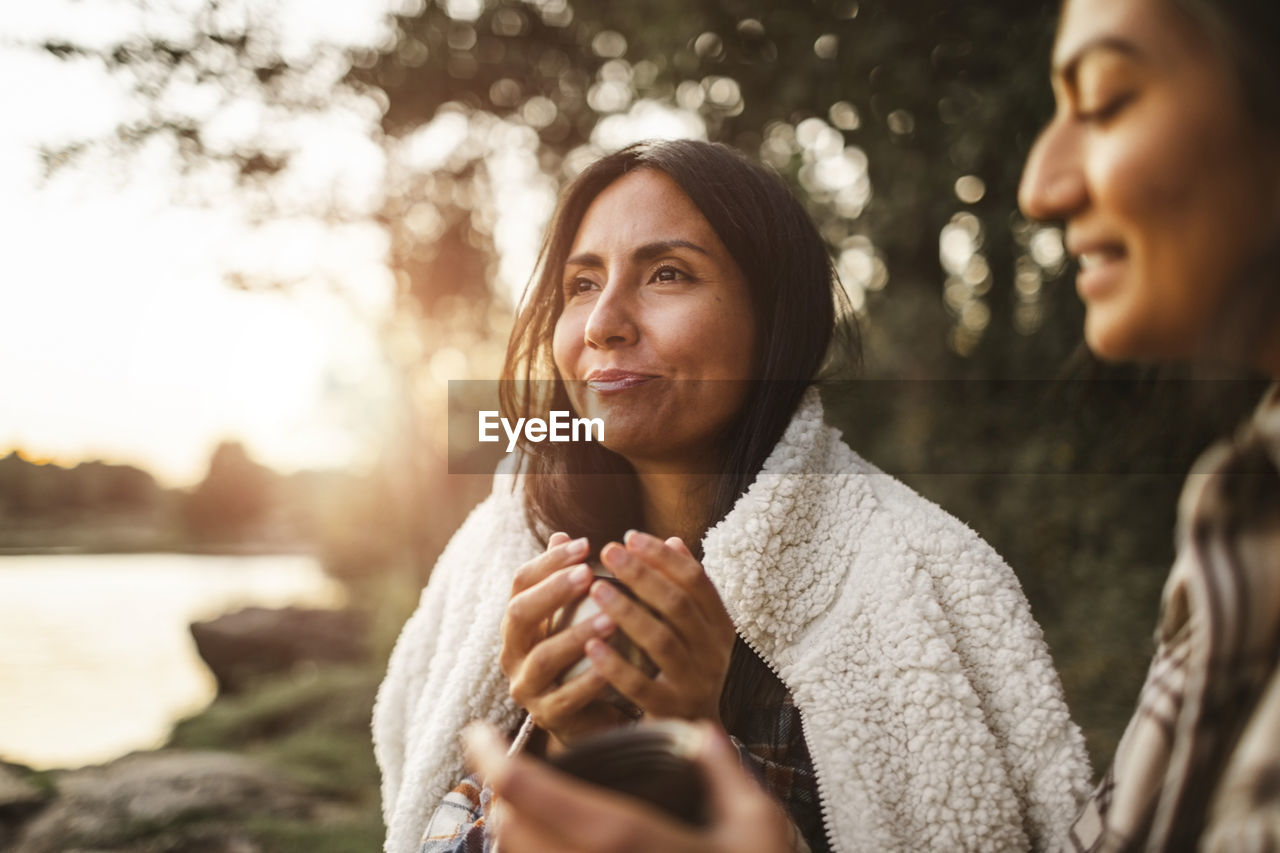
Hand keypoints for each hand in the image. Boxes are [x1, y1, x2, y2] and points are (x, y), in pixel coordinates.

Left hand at [463, 721, 792, 852]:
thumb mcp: (759, 825)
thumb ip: (725, 772)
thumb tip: (703, 733)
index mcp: (624, 837)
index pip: (526, 791)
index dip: (489, 756)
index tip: (478, 732)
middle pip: (508, 825)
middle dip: (501, 790)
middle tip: (513, 767)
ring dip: (511, 831)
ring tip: (526, 808)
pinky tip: (548, 844)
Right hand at [499, 532, 626, 745]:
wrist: (588, 716)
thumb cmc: (582, 654)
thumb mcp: (573, 615)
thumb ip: (567, 579)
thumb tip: (563, 534)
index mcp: (517, 622)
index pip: (521, 583)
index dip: (549, 562)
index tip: (585, 544)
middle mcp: (513, 652)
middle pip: (519, 614)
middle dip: (553, 591)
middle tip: (589, 573)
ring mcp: (526, 687)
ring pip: (543, 657)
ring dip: (577, 635)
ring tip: (612, 619)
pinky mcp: (547, 717)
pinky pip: (566, 698)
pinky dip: (589, 680)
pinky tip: (613, 665)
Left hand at [586, 532, 736, 723]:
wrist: (693, 734)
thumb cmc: (684, 667)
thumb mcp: (694, 629)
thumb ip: (684, 589)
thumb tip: (673, 539)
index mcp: (719, 626)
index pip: (695, 580)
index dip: (663, 556)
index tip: (629, 536)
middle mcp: (714, 653)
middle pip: (678, 605)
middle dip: (642, 575)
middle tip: (607, 552)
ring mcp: (695, 683)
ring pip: (661, 641)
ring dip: (627, 611)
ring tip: (596, 589)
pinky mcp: (670, 711)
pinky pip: (641, 686)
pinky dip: (616, 664)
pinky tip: (591, 644)